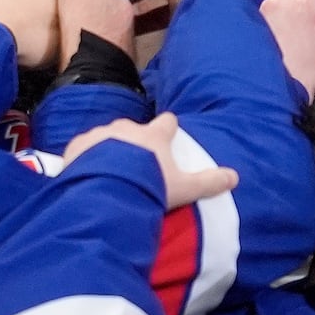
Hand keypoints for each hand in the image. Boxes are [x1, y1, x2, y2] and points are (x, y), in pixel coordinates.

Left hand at [63, 113, 238, 209]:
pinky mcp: (78, 145)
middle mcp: (127, 128)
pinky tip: (88, 172)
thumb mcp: (183, 189)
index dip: (169, 127)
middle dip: (136, 140)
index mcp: (154, 136)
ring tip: (110, 170)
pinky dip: (87, 156)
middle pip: (134, 128)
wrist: (106, 192)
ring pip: (108, 136)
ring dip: (110, 148)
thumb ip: (208, 182)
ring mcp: (101, 134)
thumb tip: (235, 177)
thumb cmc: (149, 188)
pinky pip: (84, 147)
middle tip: (137, 162)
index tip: (169, 132)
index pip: (167, 122)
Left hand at [259, 0, 314, 96]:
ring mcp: (263, 11)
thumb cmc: (299, 77)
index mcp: (303, 6)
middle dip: (314, 10)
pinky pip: (271, 12)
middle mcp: (280, 3)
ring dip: (296, 14)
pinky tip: (284, 43)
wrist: (270, 95)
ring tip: (300, 40)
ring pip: (286, 2)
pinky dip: (280, 20)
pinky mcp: (252, 22)